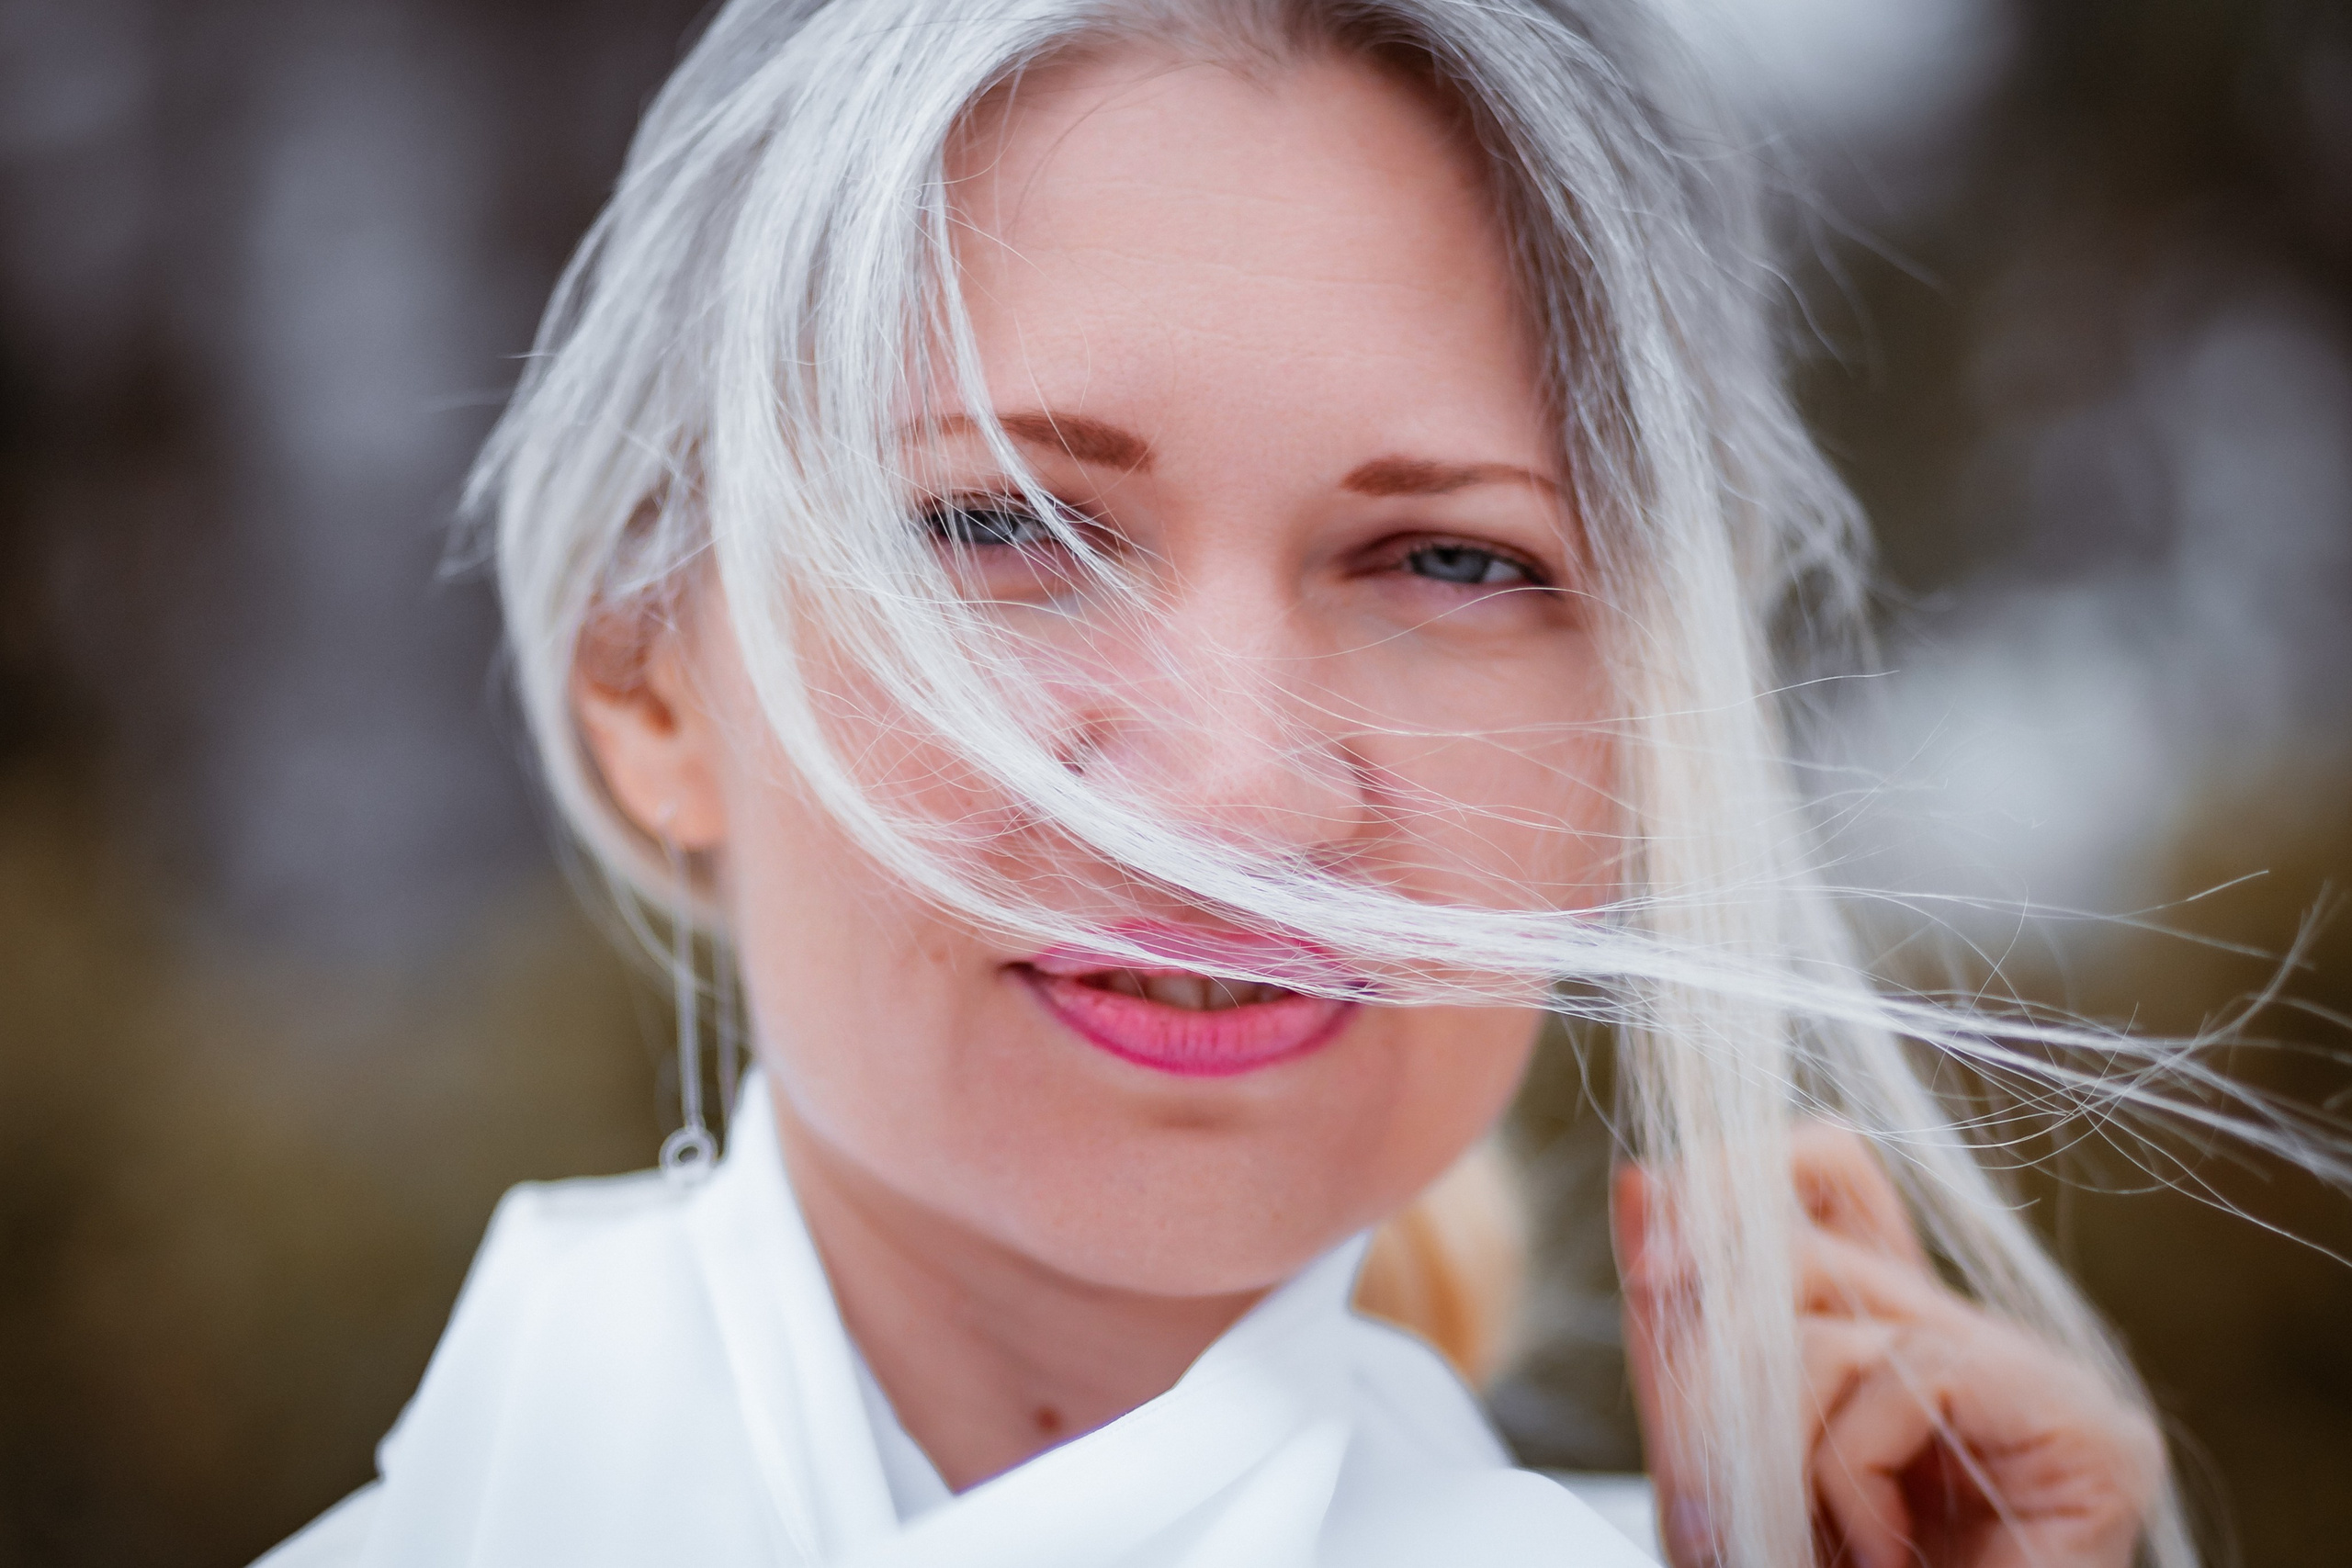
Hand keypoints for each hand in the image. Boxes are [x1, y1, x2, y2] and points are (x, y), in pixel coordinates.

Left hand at [1614, 1126, 2164, 1567]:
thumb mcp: (1713, 1456)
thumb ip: (1679, 1334)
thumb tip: (1643, 1179)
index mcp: (1883, 1332)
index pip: (1824, 1169)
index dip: (1733, 1181)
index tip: (1654, 1264)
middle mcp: (1965, 1336)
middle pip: (1806, 1242)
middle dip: (1714, 1357)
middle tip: (1700, 1468)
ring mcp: (2036, 1377)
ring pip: (1840, 1318)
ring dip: (1778, 1440)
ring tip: (1806, 1534)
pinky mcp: (2085, 1429)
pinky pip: (1911, 1374)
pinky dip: (1854, 1470)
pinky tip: (1886, 1550)